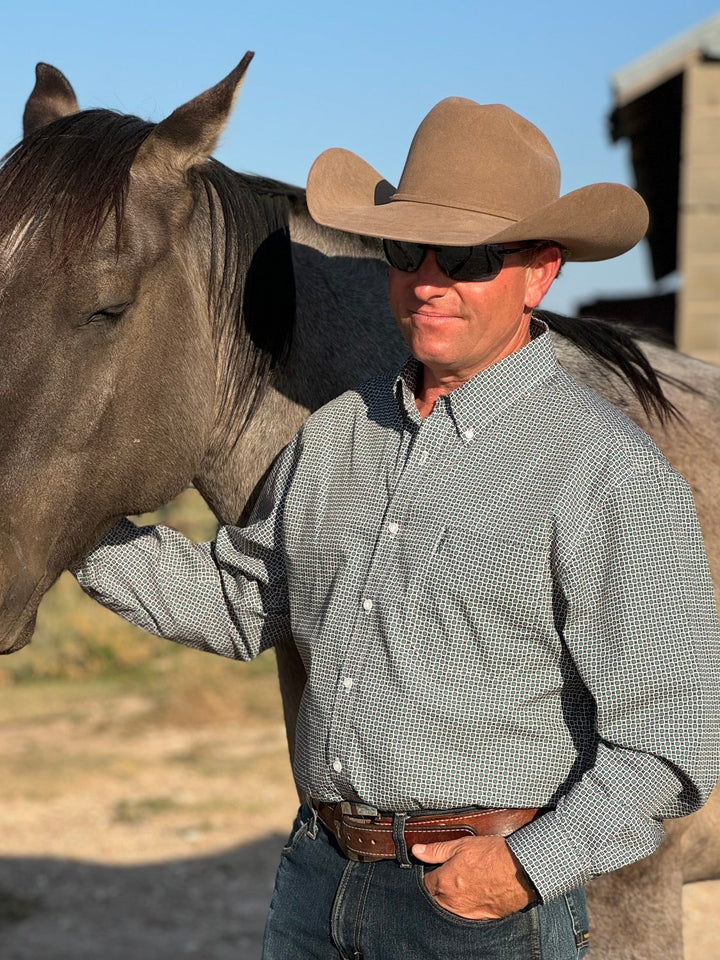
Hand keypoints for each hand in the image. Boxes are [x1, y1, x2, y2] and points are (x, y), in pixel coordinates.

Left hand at [412, 835, 537, 920]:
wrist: (521, 871)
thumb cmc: (492, 855)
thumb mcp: (461, 845)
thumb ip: (436, 850)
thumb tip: (416, 850)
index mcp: (443, 883)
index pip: (424, 883)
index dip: (429, 873)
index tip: (435, 866)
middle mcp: (452, 902)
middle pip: (436, 897)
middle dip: (438, 886)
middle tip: (452, 872)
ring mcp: (467, 912)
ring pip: (450, 907)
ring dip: (452, 896)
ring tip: (465, 880)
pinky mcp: (481, 917)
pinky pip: (466, 912)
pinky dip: (467, 903)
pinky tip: (476, 890)